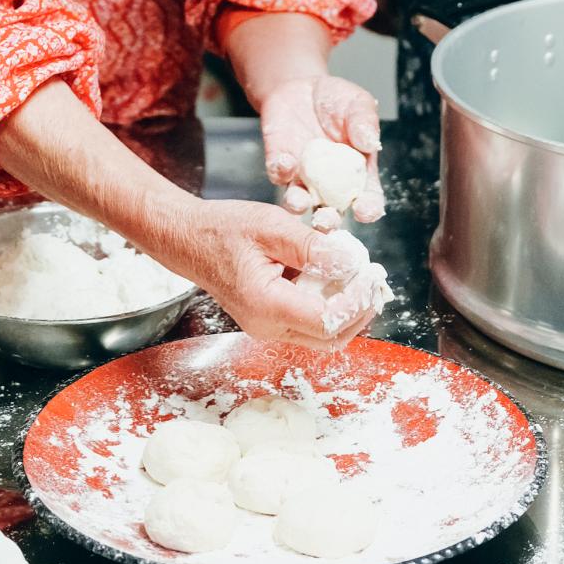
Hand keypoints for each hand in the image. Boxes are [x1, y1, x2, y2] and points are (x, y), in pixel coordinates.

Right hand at [177, 200, 379, 345]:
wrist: (189, 239)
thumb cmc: (223, 229)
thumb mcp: (271, 225)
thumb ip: (312, 247)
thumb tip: (351, 263)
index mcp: (266, 304)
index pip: (328, 320)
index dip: (357, 300)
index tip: (371, 273)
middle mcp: (267, 325)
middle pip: (331, 338)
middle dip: (360, 311)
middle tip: (374, 278)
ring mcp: (268, 327)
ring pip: (323, 335)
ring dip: (347, 310)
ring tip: (360, 277)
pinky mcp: (271, 320)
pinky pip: (310, 323)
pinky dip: (330, 306)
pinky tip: (336, 279)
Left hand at [257, 75, 384, 222]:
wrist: (301, 87)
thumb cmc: (336, 99)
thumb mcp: (358, 103)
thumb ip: (365, 121)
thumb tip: (369, 141)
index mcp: (358, 172)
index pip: (367, 198)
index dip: (369, 208)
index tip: (366, 211)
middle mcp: (330, 182)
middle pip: (332, 211)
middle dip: (329, 221)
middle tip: (327, 220)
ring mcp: (304, 176)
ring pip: (300, 201)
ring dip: (298, 205)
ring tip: (299, 201)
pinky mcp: (281, 164)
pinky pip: (279, 175)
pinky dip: (281, 172)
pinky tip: (287, 162)